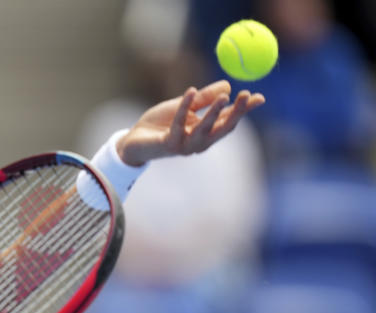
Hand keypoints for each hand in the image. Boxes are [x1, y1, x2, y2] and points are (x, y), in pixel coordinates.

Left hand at [116, 80, 264, 165]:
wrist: (133, 140)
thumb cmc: (160, 124)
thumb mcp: (184, 106)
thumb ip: (203, 98)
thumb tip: (227, 85)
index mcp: (206, 133)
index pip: (229, 121)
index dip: (244, 111)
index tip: (259, 97)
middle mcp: (199, 142)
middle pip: (222, 128)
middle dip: (236, 113)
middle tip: (247, 94)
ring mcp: (185, 145)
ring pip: (204, 129)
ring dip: (215, 112)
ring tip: (225, 96)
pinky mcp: (169, 144)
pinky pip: (179, 123)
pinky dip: (185, 107)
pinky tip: (190, 91)